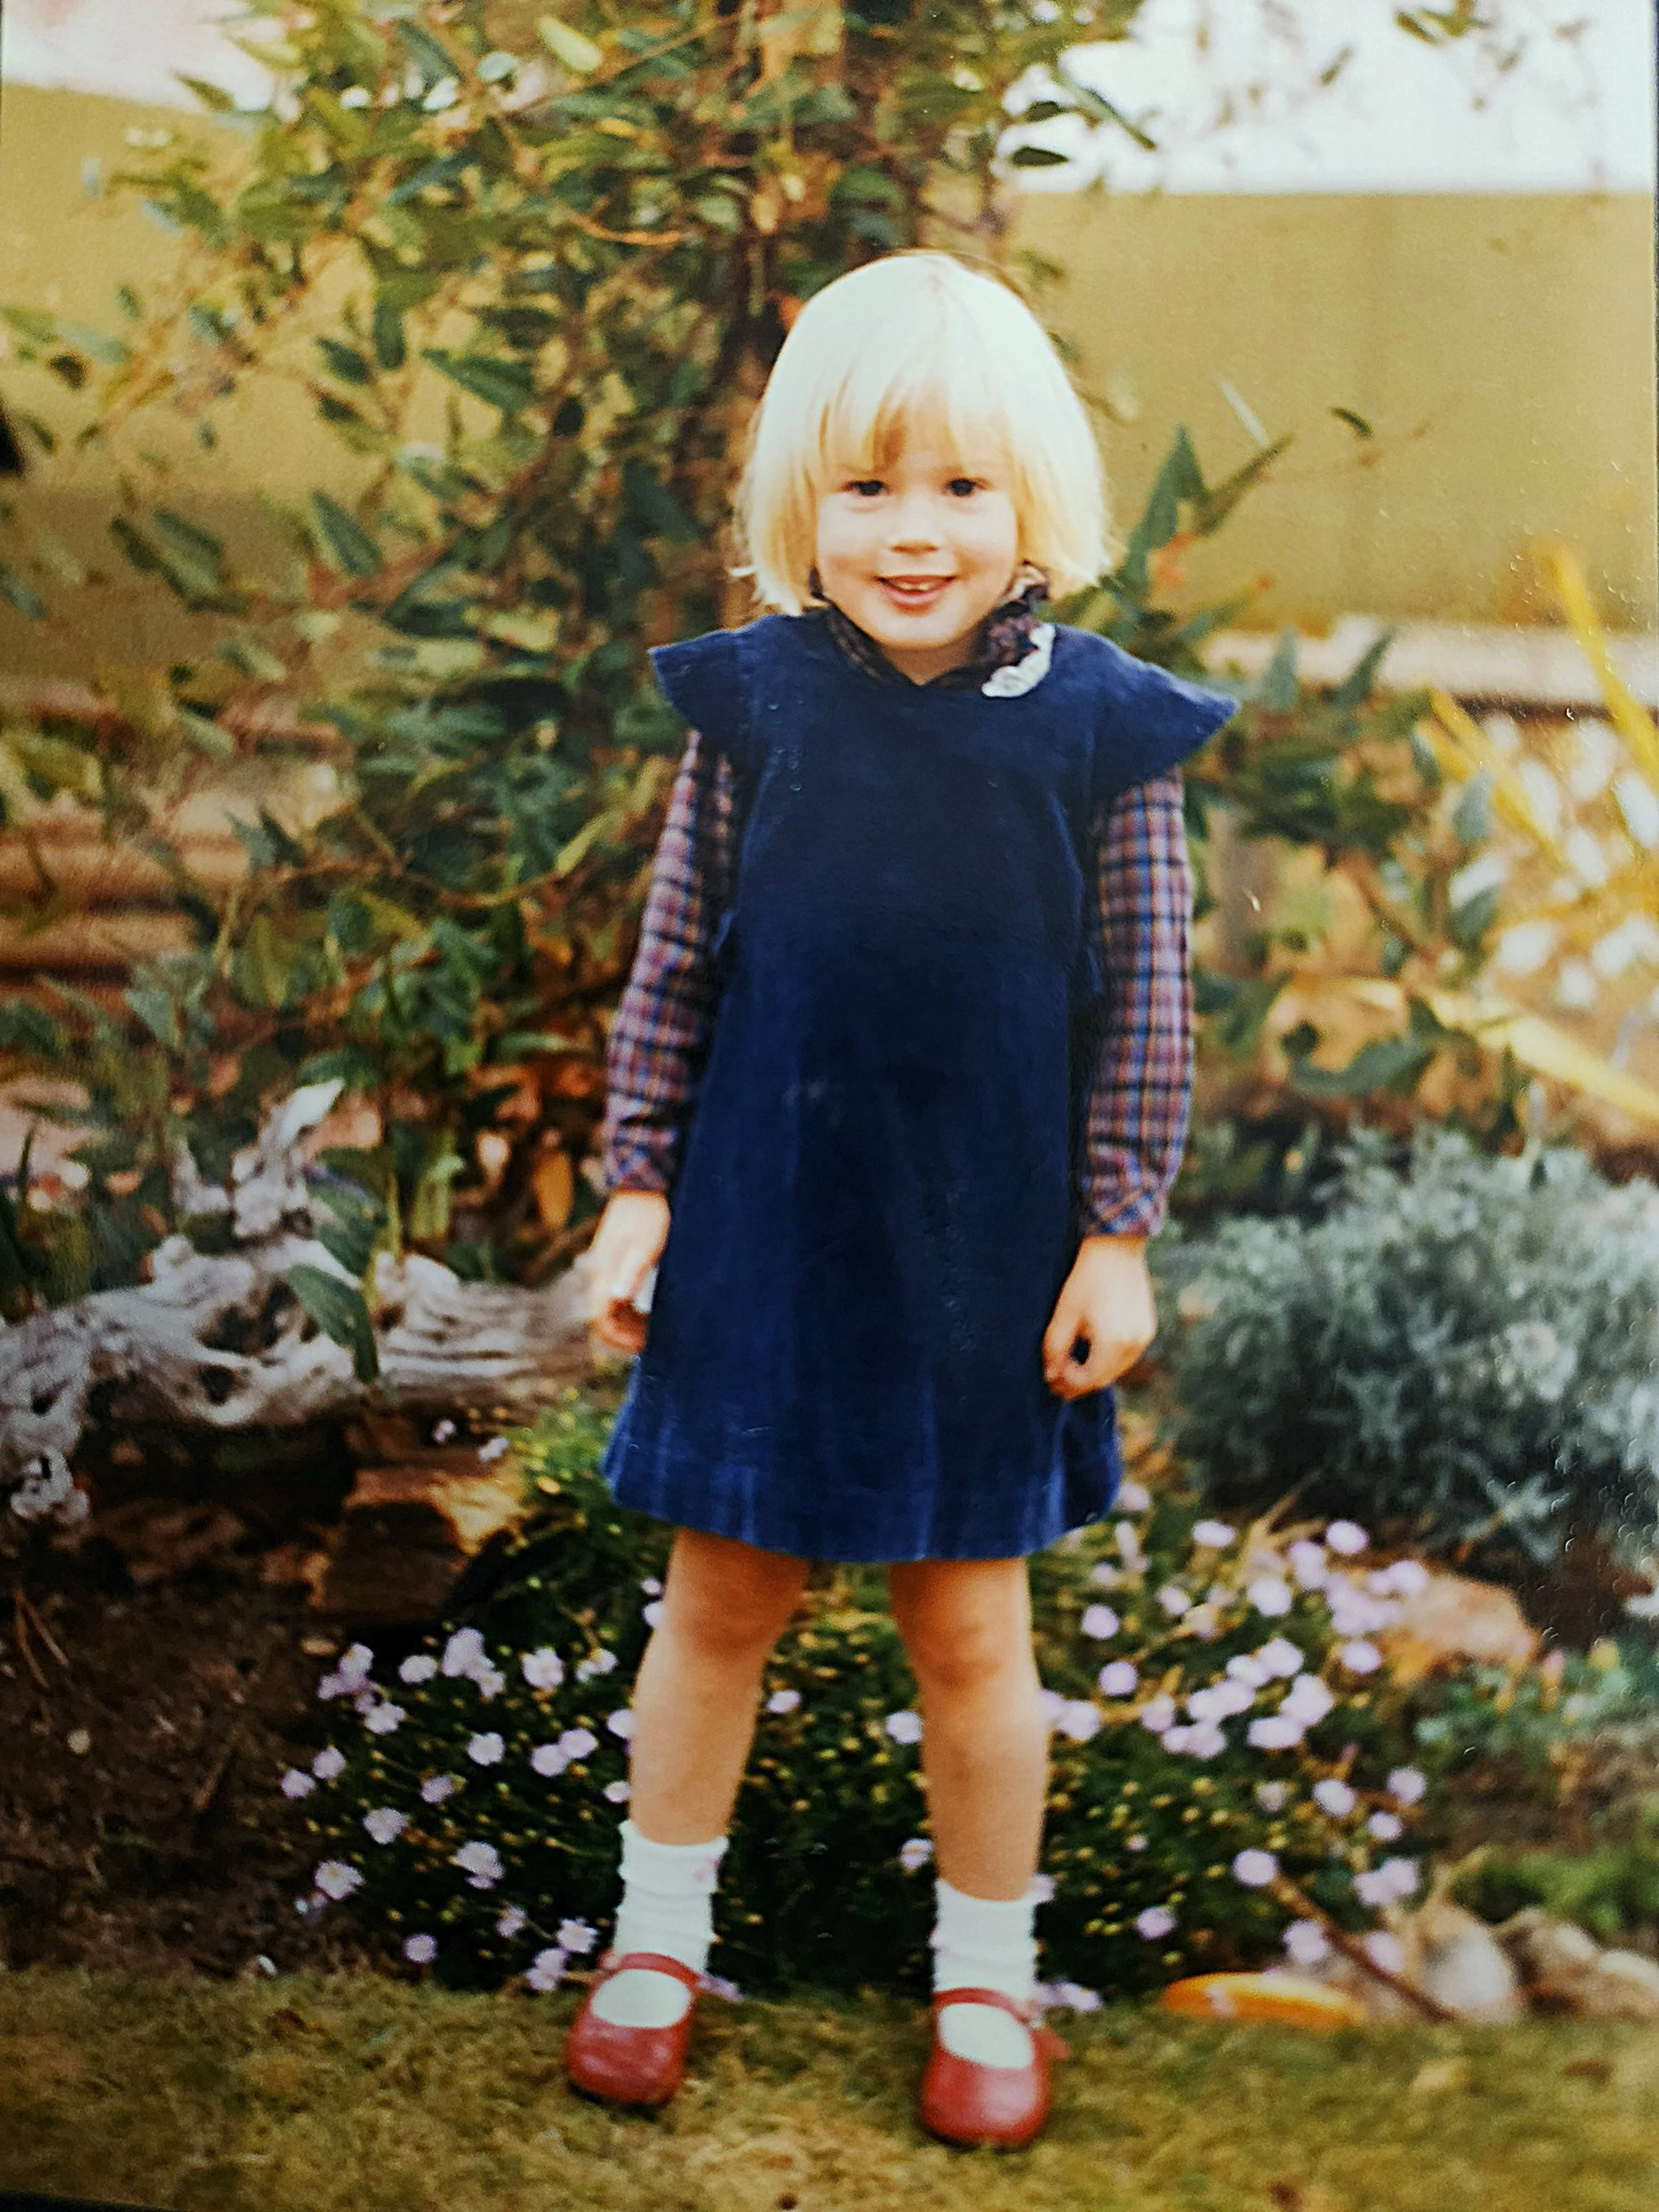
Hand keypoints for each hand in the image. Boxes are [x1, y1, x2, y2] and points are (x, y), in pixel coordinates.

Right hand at [586, 1189, 670, 1355]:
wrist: (643, 1186)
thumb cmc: (649, 1215)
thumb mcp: (646, 1244)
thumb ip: (632, 1271)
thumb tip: (618, 1298)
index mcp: (605, 1272)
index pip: (600, 1318)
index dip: (619, 1338)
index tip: (642, 1345)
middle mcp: (599, 1273)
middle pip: (602, 1317)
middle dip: (624, 1334)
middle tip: (651, 1341)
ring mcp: (604, 1268)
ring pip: (608, 1307)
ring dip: (627, 1323)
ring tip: (652, 1329)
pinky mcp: (613, 1262)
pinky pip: (614, 1295)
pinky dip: (628, 1309)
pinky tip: (647, 1310)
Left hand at [1042, 1235, 1157, 1399]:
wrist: (1116, 1249)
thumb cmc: (1086, 1279)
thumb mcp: (1065, 1314)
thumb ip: (1056, 1349)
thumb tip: (1052, 1376)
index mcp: (1113, 1342)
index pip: (1089, 1379)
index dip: (1069, 1384)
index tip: (1051, 1381)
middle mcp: (1134, 1344)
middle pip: (1104, 1377)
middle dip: (1080, 1382)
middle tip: (1058, 1382)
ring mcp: (1144, 1336)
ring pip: (1117, 1368)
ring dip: (1095, 1372)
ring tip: (1072, 1367)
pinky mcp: (1147, 1328)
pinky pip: (1127, 1354)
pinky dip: (1109, 1359)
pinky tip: (1092, 1353)